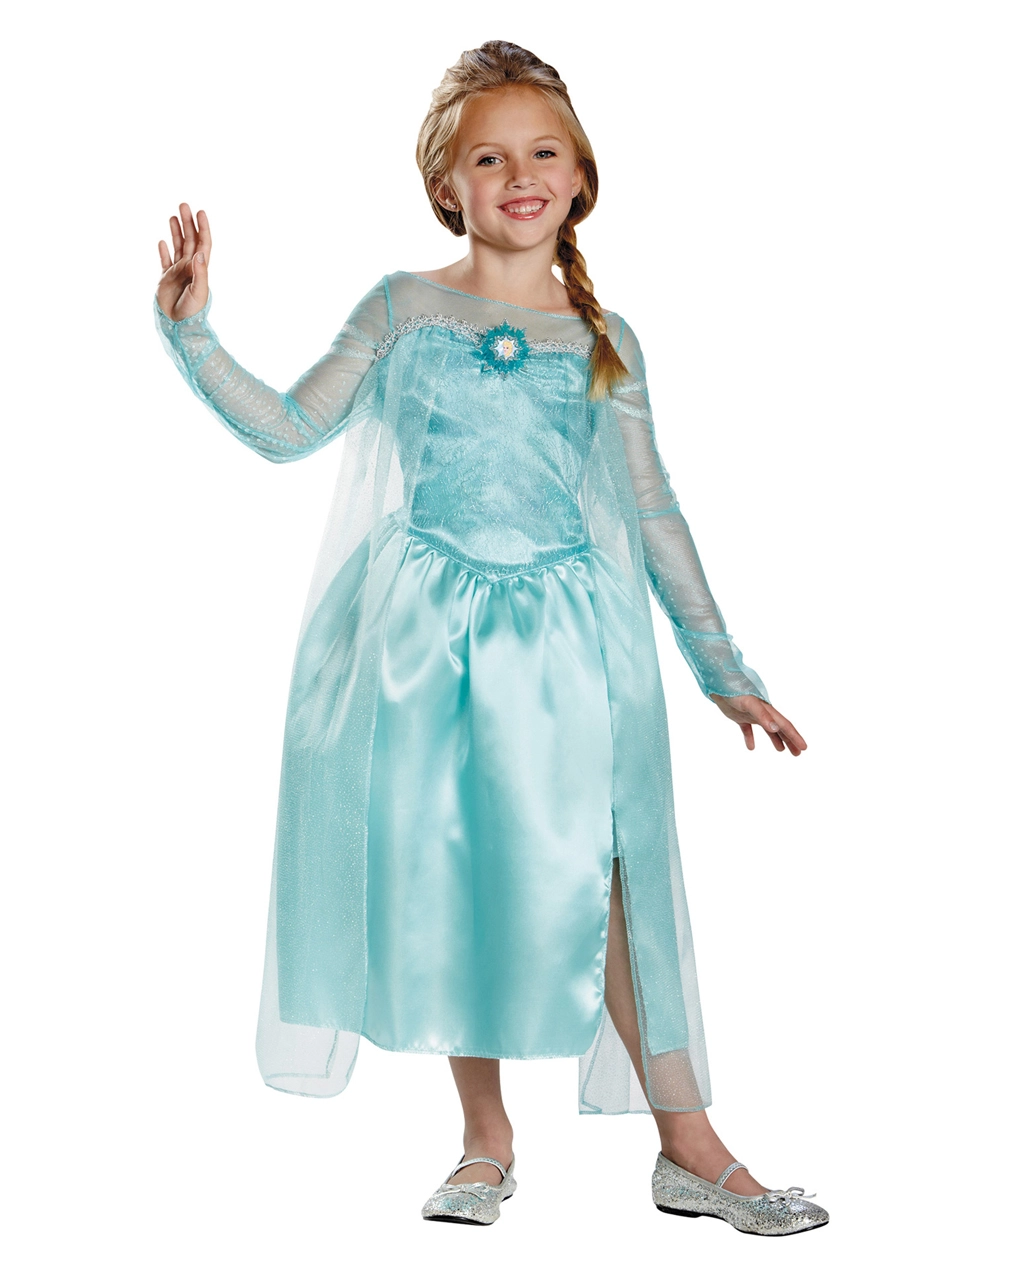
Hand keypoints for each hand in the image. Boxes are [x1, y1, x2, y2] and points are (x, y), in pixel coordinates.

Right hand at [157, 203, 210, 320]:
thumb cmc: (192, 312)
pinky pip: (164, 261)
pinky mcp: (165, 280)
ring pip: (177, 247)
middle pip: (190, 241)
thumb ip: (200, 272)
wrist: (178, 326)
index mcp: (199, 269)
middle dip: (188, 223)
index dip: (202, 228)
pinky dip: (164, 251)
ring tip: (173, 216)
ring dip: (176, 232)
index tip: (200, 212)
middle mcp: (189, 268)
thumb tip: (199, 253)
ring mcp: (177, 273)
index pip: (202, 244)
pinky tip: (162, 242)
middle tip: (184, 205)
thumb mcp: (199, 292)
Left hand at [710, 694, 806, 755]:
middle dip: (790, 740)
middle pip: (780, 729)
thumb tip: (776, 729)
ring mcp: (751, 715)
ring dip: (776, 740)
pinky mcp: (740, 716)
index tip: (804, 748)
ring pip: (768, 730)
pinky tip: (751, 747)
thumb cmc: (736, 691)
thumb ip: (762, 715)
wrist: (719, 683)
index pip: (785, 726)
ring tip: (782, 751)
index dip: (795, 737)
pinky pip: (747, 730)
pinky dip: (750, 738)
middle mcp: (763, 713)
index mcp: (768, 710)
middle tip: (798, 753)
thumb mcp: (750, 704)